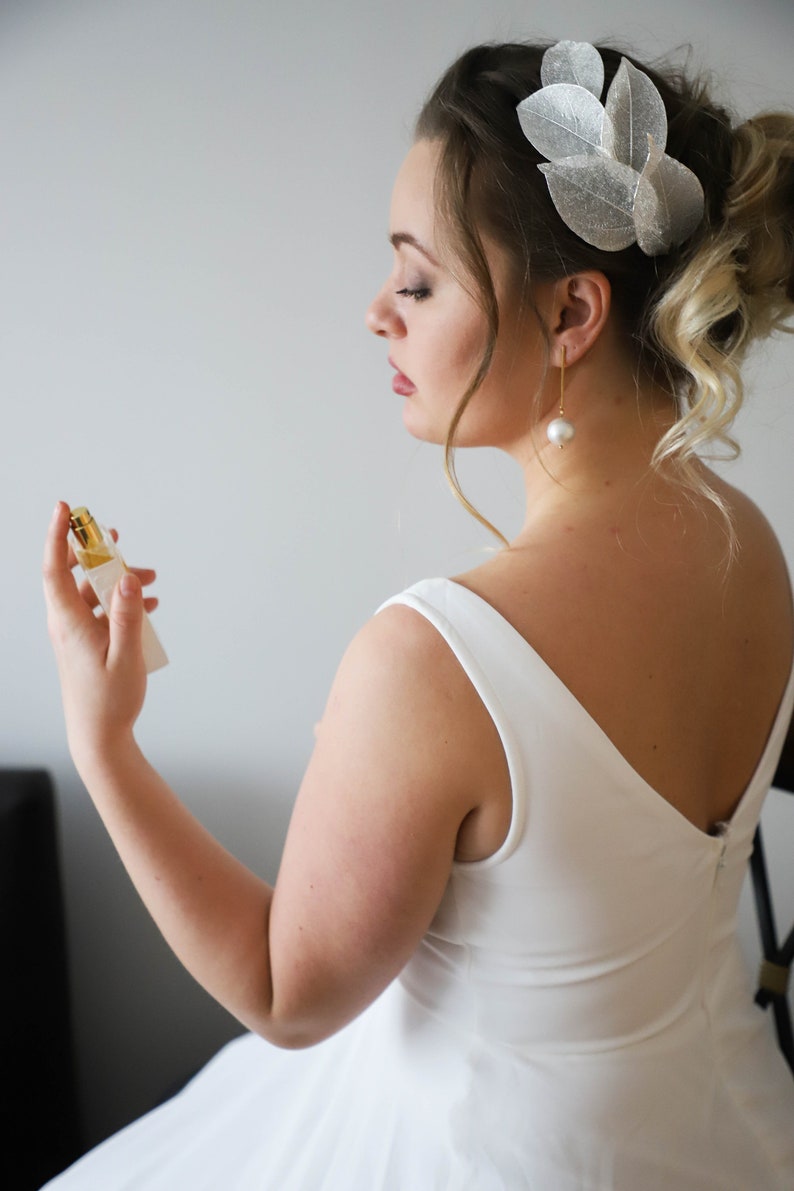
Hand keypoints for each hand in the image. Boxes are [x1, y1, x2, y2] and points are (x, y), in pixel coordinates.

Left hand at [43, 501, 157, 766]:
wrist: (99, 736)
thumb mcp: (126, 656)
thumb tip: (130, 578)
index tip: (64, 508)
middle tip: (114, 535)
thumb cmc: (110, 701)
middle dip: (93, 551)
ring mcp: (75, 633)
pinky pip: (100, 611)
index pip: (55, 569)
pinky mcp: (85, 642)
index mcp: (69, 623)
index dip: (58, 535)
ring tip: (151, 576)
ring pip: (91, 592)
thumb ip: (128, 615)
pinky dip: (121, 602)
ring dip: (117, 580)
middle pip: (71, 574)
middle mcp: (66, 623)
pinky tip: (149, 606)